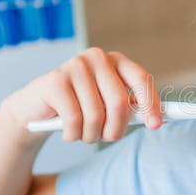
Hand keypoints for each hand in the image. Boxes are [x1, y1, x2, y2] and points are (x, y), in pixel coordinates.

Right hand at [2, 47, 161, 142]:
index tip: (155, 125)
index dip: (151, 103)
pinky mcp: (55, 80)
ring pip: (96, 115)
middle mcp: (97, 58)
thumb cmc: (81, 107)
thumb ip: (132, 109)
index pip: (141, 79)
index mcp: (117, 61)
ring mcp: (75, 66)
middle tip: (107, 136)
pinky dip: (73, 135)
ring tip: (85, 133)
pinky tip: (68, 132)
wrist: (37, 108)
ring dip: (92, 135)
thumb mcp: (109, 106)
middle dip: (116, 129)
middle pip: (119, 102)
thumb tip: (158, 120)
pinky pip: (74, 119)